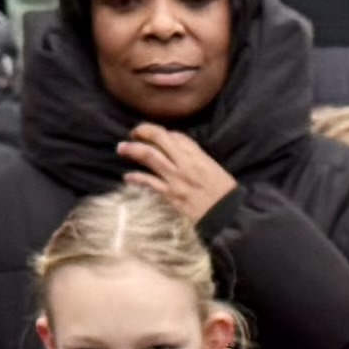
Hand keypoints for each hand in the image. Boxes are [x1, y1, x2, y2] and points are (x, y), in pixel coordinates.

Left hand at [120, 122, 239, 223]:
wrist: (226, 216)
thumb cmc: (222, 193)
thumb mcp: (213, 168)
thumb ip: (195, 158)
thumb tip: (177, 151)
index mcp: (197, 155)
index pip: (175, 136)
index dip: (160, 132)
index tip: (153, 134)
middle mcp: (184, 163)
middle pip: (159, 139)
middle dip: (143, 132)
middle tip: (132, 133)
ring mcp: (175, 179)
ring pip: (149, 157)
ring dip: (133, 150)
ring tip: (121, 148)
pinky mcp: (169, 195)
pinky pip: (148, 183)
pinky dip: (136, 178)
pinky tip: (127, 176)